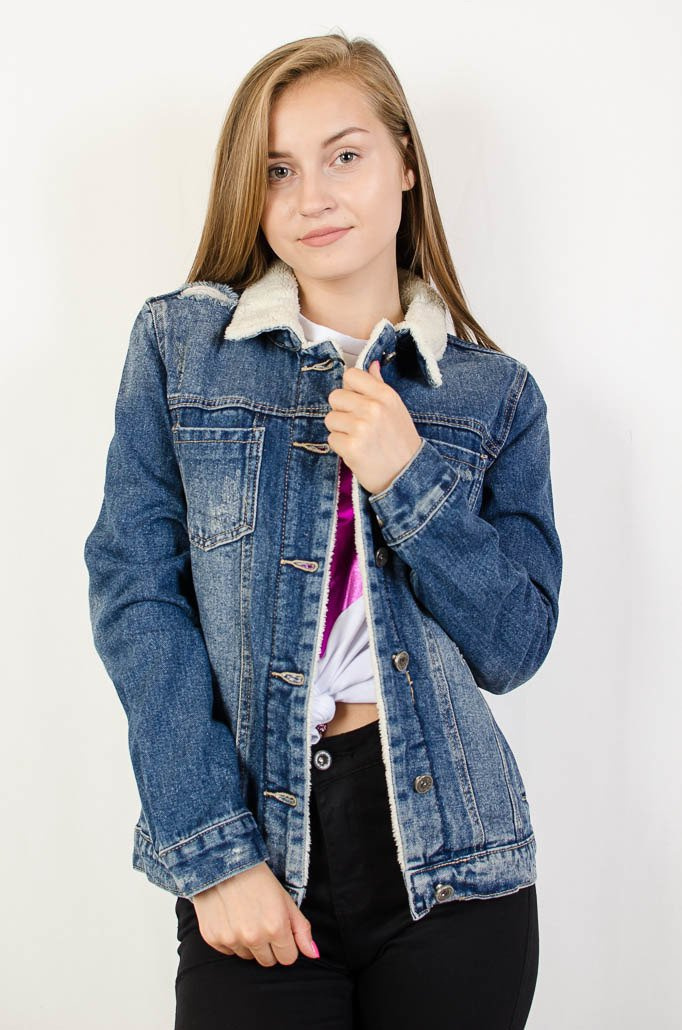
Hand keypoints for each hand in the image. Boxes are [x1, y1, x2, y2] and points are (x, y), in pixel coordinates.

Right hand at [191, 861, 318, 966]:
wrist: (225, 862)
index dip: (286, 945)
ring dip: (249, 943)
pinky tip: (231, 918)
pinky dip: (231, 939)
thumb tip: (314, 954)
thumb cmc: (258, 879)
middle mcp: (253, 937)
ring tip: (246, 917)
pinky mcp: (213, 938)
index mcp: (275, 927)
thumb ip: (302, 930)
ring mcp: (231, 939)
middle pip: (267, 961)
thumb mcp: (286, 900)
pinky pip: (228, 951)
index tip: (279, 931)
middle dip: (268, 947)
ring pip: (247, 956)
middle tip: (262, 922)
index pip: (288, 958)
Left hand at [325, 360, 421, 494]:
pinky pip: (331, 439)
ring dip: (340, 430)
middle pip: (335, 397)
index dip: (349, 389)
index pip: (351, 375)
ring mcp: (361, 427)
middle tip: (357, 425)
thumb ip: (379, 385)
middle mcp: (373, 408)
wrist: (408, 474)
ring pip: (330, 419)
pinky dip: (341, 447)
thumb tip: (371, 364)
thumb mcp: (396, 408)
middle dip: (342, 411)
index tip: (357, 402)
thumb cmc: (400, 440)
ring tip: (358, 439)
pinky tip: (356, 451)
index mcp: (385, 395)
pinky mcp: (351, 447)